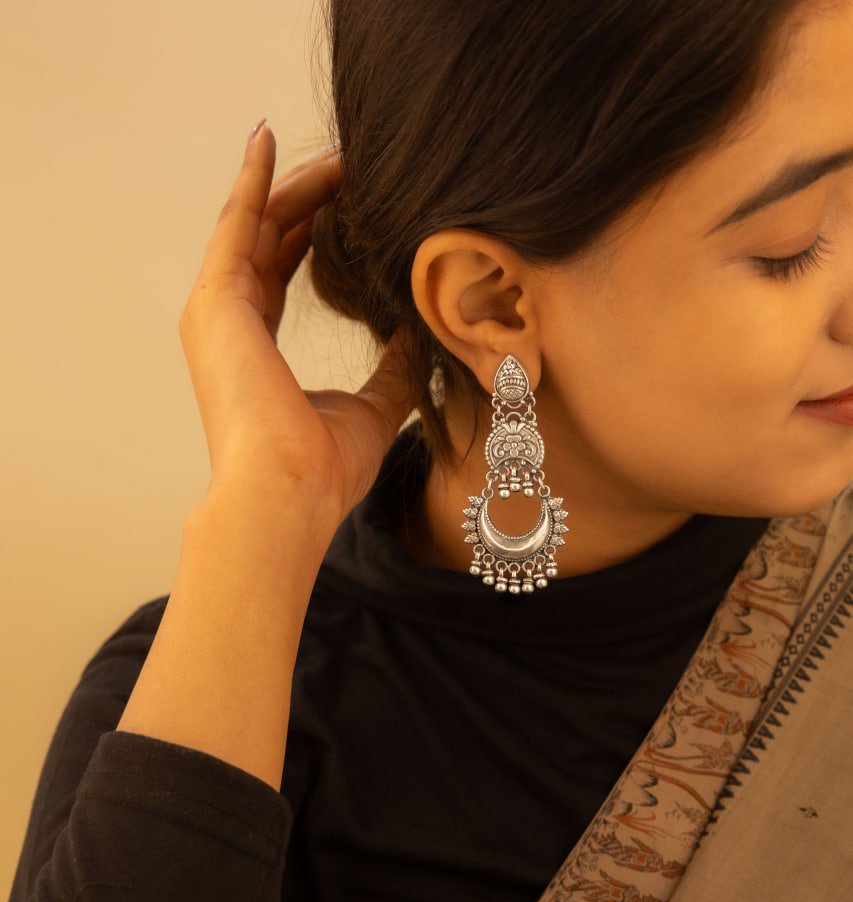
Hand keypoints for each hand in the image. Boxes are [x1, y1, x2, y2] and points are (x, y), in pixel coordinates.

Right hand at [178, 121, 415, 533]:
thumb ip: (391, 367)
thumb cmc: (322, 471)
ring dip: (292, 182)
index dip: (312, 231)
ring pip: (254, 225)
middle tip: (350, 159)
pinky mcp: (215, 302)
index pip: (280, 272)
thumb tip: (420, 333)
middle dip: (308, 195)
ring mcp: (216, 312)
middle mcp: (229, 325)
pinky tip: (267, 139)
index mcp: (256, 349)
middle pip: (267, 239)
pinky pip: (235, 225)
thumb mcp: (374, 409)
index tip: (348, 199)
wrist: (287, 493)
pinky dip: (251, 181)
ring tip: (335, 148)